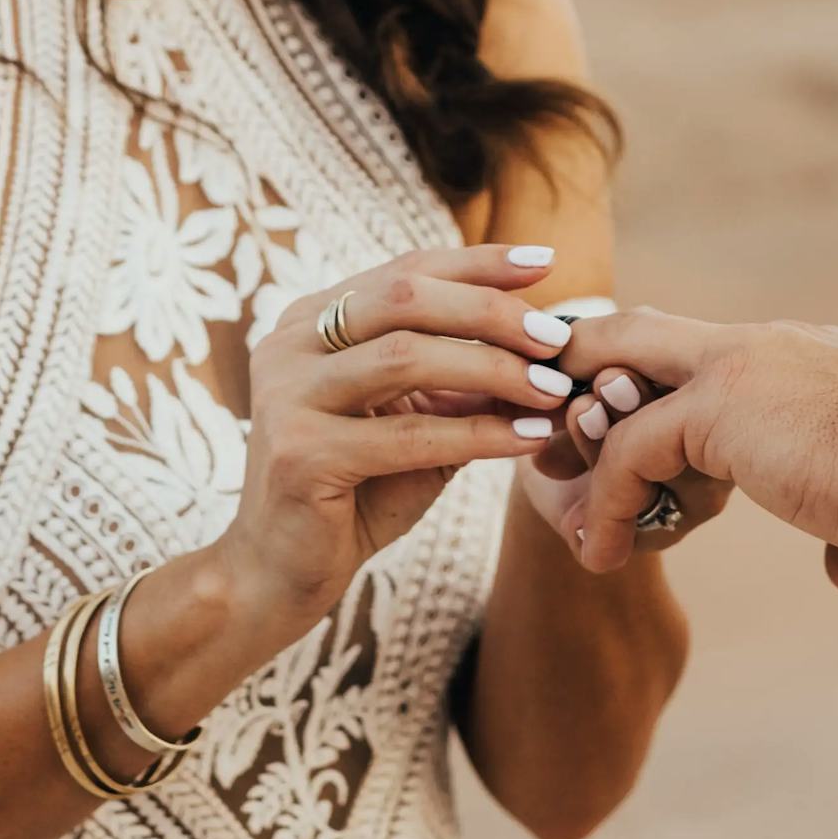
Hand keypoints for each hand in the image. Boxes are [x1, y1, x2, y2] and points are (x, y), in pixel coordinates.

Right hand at [221, 247, 574, 647]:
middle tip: (555, 337)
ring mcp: (287, 395)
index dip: (476, 263)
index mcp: (310, 321)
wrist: (282, 575)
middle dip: (490, 311)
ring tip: (551, 389)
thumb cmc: (355, 494)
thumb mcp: (415, 422)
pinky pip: (407, 434)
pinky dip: (477, 433)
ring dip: (492, 368)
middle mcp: (289, 344)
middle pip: (403, 297)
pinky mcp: (299, 453)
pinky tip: (527, 439)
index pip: (403, 271)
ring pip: (405, 356)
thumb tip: (545, 346)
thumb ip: (462, 383)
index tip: (545, 264)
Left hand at [544, 312, 837, 582]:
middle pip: (643, 333)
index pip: (704, 358)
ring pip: (620, 381)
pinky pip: (631, 447)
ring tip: (569, 515)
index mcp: (804, 358)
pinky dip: (606, 501)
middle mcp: (766, 345)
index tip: (622, 441)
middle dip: (587, 379)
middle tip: (554, 443)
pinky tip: (602, 552)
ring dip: (583, 448)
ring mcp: (740, 365)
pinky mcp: (721, 407)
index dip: (653, 393)